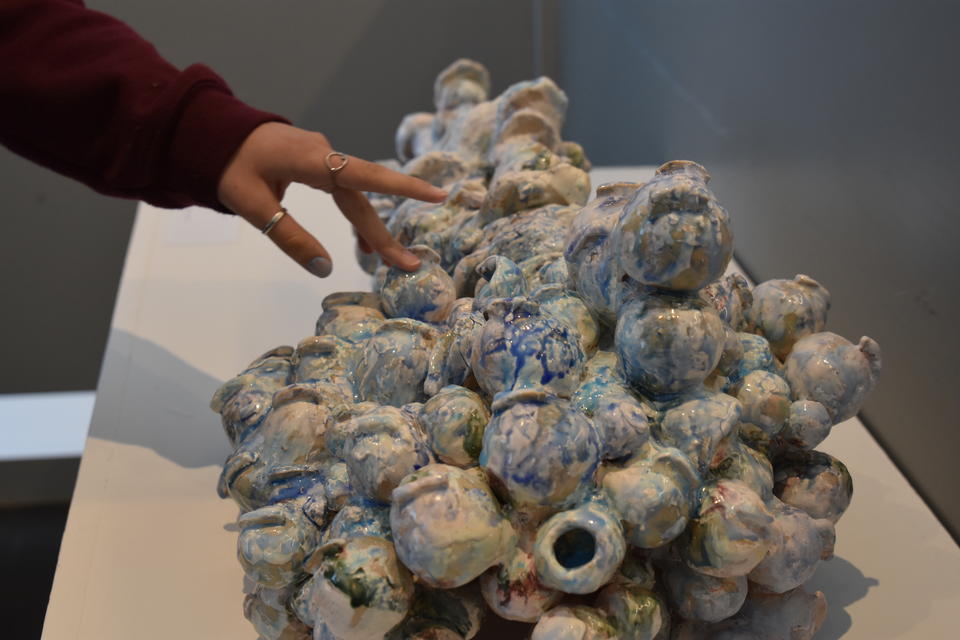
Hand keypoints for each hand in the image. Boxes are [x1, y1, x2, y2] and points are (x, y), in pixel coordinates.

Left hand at [217, 122, 445, 276]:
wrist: (210, 134)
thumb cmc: (228, 166)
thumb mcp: (253, 206)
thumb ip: (290, 237)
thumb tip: (325, 270)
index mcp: (313, 160)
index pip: (367, 175)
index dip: (403, 187)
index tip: (437, 195)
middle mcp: (326, 156)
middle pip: (364, 199)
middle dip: (384, 234)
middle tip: (409, 264)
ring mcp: (323, 158)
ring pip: (356, 198)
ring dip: (370, 229)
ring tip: (382, 262)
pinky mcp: (317, 163)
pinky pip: (345, 192)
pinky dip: (355, 217)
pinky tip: (359, 243)